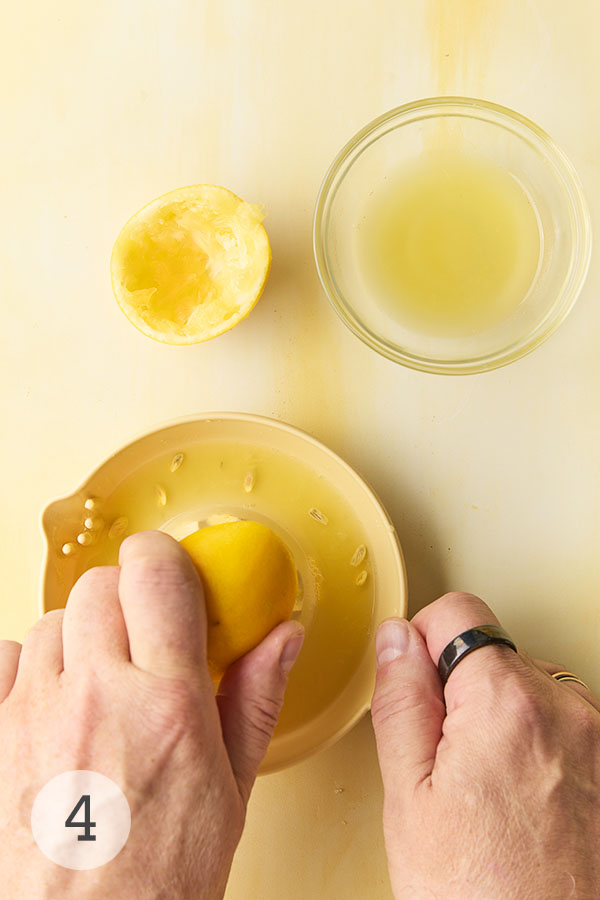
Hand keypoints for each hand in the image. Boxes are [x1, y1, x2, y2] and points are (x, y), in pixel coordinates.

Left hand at [0, 531, 303, 898]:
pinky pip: (5, 657)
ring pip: (54, 618)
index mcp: (167, 703)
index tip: (173, 570)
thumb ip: (257, 697)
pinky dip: (31, 666)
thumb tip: (282, 637)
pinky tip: (55, 700)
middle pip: (101, 584)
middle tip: (144, 633)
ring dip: (82, 635)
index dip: (164, 555)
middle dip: (127, 596)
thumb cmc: (158, 882)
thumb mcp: (231, 790)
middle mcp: (96, 695)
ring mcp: (34, 713)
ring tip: (101, 679)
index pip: (155, 573)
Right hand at [371, 592, 599, 899]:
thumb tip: (397, 641)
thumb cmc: (482, 898)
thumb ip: (401, 702)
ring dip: (505, 720)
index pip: (458, 613)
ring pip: (532, 691)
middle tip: (449, 764)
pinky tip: (523, 800)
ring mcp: (599, 738)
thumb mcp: (410, 799)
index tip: (415, 685)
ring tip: (489, 790)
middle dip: (463, 692)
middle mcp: (566, 709)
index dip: (423, 645)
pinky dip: (541, 747)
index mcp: (506, 703)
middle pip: (496, 656)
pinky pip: (566, 727)